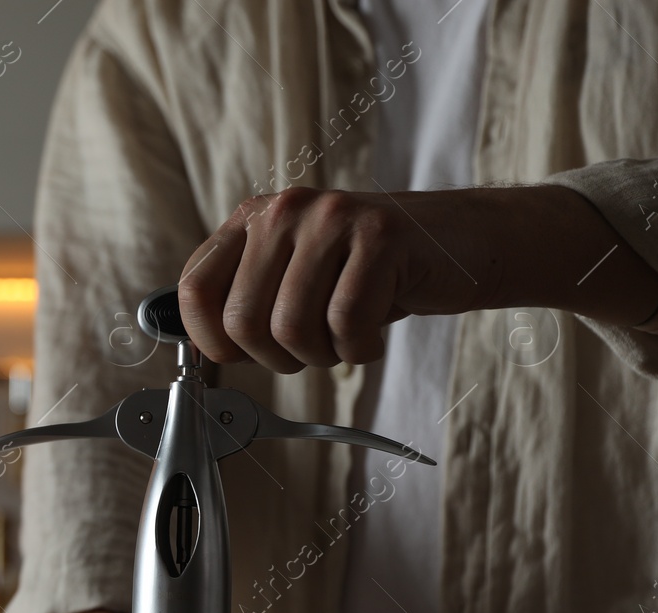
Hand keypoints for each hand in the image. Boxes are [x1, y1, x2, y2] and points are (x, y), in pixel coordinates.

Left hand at [175, 183, 657, 373]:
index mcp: (253, 219)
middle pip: (244, 321)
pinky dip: (361, 350)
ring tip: (347, 336)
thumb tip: (202, 350)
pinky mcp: (380, 237)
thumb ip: (247, 300)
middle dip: (278, 358)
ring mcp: (332, 218)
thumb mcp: (296, 276)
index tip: (241, 356)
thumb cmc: (371, 272)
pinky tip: (375, 334)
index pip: (195, 289)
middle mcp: (285, 210)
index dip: (211, 341)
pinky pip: (346, 325)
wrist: (462, 242)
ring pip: (293, 329)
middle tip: (314, 348)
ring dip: (323, 355)